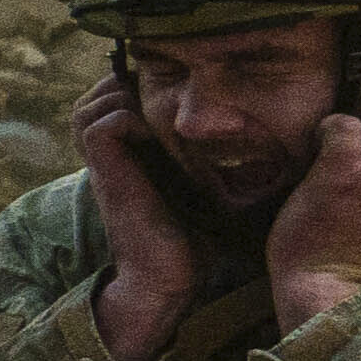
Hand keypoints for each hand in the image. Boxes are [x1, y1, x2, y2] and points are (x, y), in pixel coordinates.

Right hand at [75, 53, 201, 360]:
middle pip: (97, 95)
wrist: (167, 276)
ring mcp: (105, 164)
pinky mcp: (106, 172)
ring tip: (164, 111)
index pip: (114, 99)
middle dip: (130, 84)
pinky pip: (104, 124)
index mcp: (128, 155)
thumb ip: (211, 157)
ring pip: (94, 103)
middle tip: (172, 95)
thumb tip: (266, 133)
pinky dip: (130, 117)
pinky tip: (161, 133)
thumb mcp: (204, 187)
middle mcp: (110, 156)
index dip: (140, 86)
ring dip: (127, 97)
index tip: (180, 92)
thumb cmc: (194, 239)